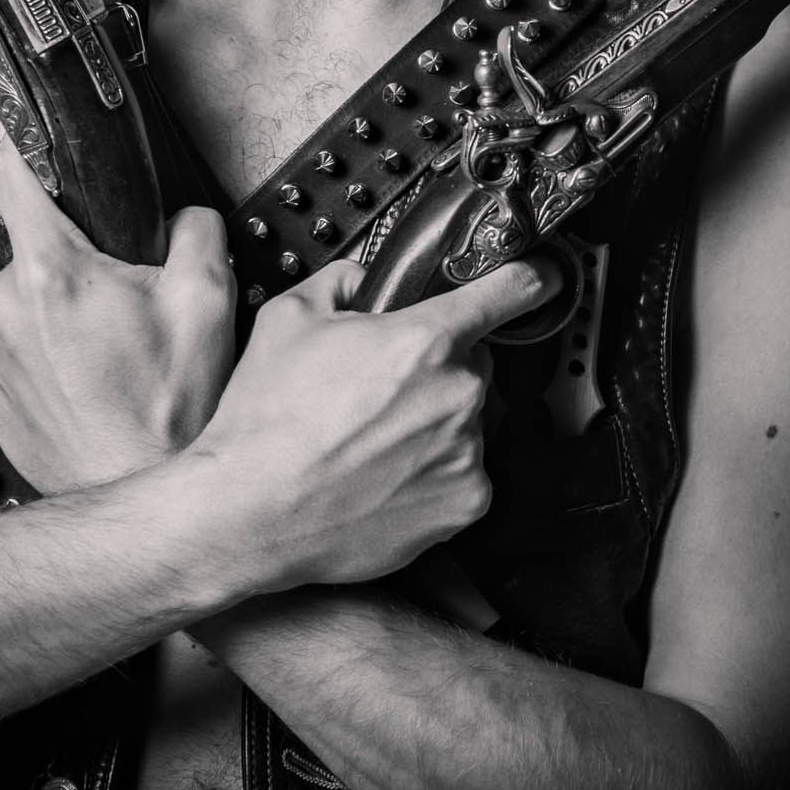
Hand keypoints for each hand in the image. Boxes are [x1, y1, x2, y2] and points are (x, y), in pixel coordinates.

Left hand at [0, 133, 234, 493]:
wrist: (136, 491)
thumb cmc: (169, 409)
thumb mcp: (210, 301)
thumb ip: (196, 229)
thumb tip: (182, 215)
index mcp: (52, 271)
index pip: (10, 172)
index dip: (18, 139)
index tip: (18, 121)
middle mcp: (3, 304)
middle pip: (36, 241)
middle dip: (78, 256)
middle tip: (124, 298)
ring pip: (24, 292)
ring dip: (59, 305)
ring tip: (108, 348)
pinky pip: (12, 335)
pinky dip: (43, 343)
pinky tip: (85, 373)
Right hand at [190, 252, 563, 590]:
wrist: (250, 511)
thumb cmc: (266, 420)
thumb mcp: (289, 317)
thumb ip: (341, 280)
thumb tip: (362, 280)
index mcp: (424, 340)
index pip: (505, 293)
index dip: (527, 279)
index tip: (540, 278)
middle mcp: (457, 395)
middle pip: (472, 364)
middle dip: (435, 370)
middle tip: (378, 391)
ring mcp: (466, 454)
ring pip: (466, 422)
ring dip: (434, 424)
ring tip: (370, 441)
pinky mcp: (465, 505)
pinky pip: (463, 473)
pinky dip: (434, 473)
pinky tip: (383, 476)